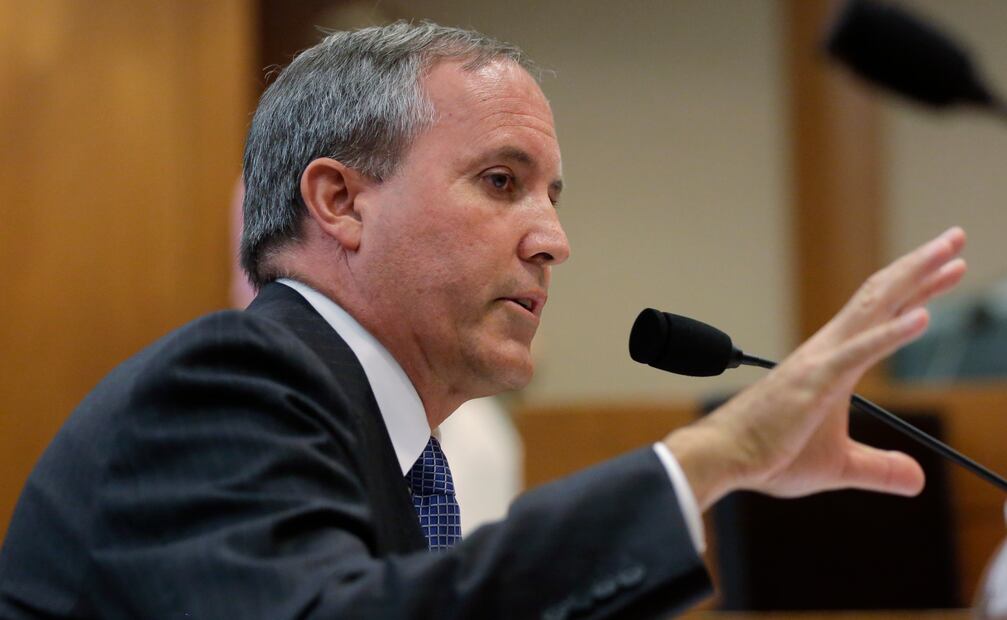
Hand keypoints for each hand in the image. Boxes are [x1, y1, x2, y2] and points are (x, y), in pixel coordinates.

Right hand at [665, 227, 966, 510]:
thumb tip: (915, 479)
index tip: (949, 269)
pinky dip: (891, 334)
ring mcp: (821, 361)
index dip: (916, 289)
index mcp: (832, 362)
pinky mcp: (815, 381)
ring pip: (874, 308)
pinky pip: (859, 353)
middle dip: (921, 266)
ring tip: (950, 255)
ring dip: (914, 279)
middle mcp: (827, 349)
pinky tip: (923, 318)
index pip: (881, 314)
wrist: (725, 457)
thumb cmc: (769, 454)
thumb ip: (879, 468)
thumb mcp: (838, 465)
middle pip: (881, 296)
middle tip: (955, 238)